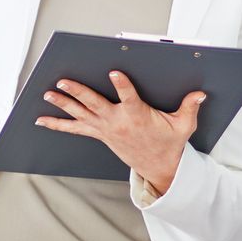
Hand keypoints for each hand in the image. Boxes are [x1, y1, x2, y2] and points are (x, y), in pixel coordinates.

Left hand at [35, 71, 201, 193]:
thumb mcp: (183, 126)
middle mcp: (117, 122)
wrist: (158, 168)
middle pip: (95, 104)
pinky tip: (41, 119)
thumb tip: (200, 93)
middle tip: (63, 81)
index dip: (122, 85)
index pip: (129, 98)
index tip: (114, 73)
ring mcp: (105, 129)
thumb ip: (189, 108)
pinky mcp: (99, 134)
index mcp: (138, 117)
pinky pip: (75, 129)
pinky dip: (58, 124)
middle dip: (78, 92)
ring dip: (63, 104)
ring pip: (80, 114)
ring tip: (47, 93)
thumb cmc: (169, 143)